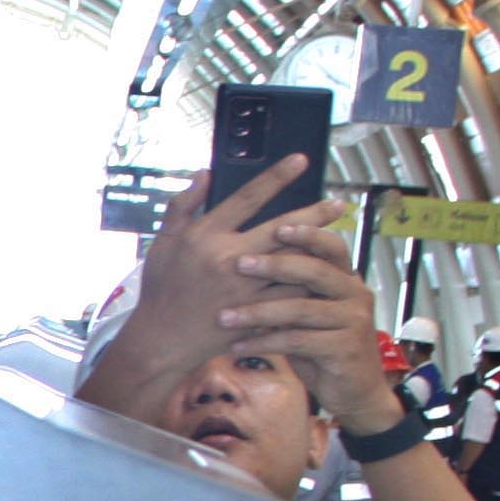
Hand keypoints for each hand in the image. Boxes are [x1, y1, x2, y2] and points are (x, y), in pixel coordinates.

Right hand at [78, 160, 328, 416]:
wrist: (160, 340)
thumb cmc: (161, 288)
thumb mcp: (162, 242)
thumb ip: (182, 205)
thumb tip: (205, 174)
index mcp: (205, 236)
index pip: (247, 197)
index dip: (277, 176)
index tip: (301, 160)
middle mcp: (228, 259)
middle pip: (283, 229)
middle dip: (316, 214)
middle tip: (339, 204)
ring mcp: (244, 289)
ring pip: (293, 264)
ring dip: (319, 252)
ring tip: (337, 240)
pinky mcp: (254, 313)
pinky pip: (290, 296)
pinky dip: (308, 285)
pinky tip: (324, 276)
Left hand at [211, 200, 385, 431]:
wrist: (354, 392)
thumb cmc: (322, 349)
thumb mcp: (306, 315)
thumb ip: (291, 292)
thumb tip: (248, 263)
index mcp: (347, 280)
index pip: (332, 248)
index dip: (307, 235)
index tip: (275, 227)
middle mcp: (356, 294)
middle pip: (315, 271)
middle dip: (276, 265)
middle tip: (239, 264)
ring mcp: (353, 321)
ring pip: (301, 309)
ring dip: (258, 312)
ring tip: (224, 317)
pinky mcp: (345, 349)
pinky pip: (297, 340)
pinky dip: (264, 343)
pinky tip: (237, 347)